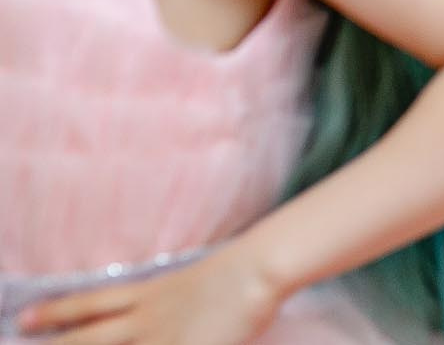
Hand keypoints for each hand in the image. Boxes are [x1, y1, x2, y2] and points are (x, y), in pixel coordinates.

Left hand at [22, 246, 282, 344]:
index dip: (58, 311)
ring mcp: (162, 338)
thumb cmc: (242, 270)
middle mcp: (147, 318)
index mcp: (151, 294)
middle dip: (58, 342)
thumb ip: (176, 300)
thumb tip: (166, 310)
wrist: (259, 267)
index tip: (27, 315)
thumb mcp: (197, 282)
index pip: (94, 303)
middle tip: (22, 336)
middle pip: (91, 335)